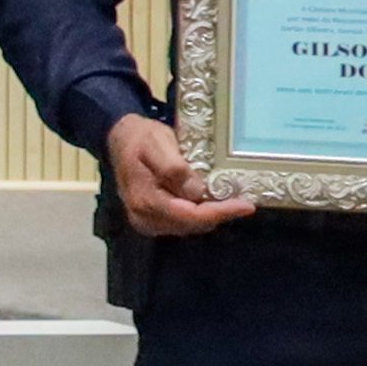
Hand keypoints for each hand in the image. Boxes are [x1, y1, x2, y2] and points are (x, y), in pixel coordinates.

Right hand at [106, 111, 252, 237]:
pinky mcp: (151, 220)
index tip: (246, 206)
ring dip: (209, 215)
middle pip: (191, 225)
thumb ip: (174, 169)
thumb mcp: (157, 144)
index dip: (220, 213)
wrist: (120, 139)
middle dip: (217, 214)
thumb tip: (196, 192)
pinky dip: (199, 215)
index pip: (189, 216)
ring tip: (229, 200)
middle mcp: (144, 217)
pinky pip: (181, 223)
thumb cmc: (140, 139)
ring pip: (188, 226)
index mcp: (145, 201)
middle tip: (241, 201)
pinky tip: (208, 201)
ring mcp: (146, 221)